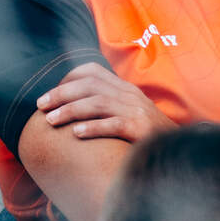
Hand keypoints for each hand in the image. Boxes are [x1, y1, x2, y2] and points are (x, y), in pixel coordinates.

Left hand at [36, 62, 175, 141]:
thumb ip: (107, 107)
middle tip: (41, 106)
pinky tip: (75, 134)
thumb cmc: (147, 135)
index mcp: (124, 89)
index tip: (49, 95)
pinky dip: (92, 128)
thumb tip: (73, 109)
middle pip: (90, 85)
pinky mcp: (140, 129)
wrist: (179, 149)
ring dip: (70, 110)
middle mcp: (129, 95)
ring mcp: (136, 111)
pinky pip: (113, 125)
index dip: (67, 80)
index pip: (92, 71)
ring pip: (97, 103)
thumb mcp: (128, 113)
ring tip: (50, 121)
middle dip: (61, 94)